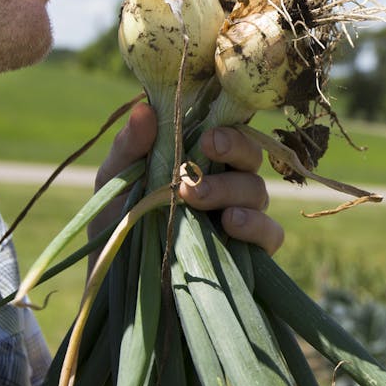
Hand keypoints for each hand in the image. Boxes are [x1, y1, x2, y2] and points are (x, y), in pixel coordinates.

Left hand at [93, 102, 285, 254]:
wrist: (114, 278)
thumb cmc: (117, 219)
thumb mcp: (116, 180)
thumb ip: (130, 146)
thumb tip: (144, 108)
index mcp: (202, 159)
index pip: (229, 133)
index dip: (227, 131)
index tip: (207, 138)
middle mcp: (227, 183)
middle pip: (250, 157)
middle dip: (232, 154)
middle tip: (197, 165)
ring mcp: (241, 215)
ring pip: (257, 191)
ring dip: (230, 190)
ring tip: (196, 199)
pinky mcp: (250, 251)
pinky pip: (271, 233)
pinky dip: (257, 226)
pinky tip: (230, 224)